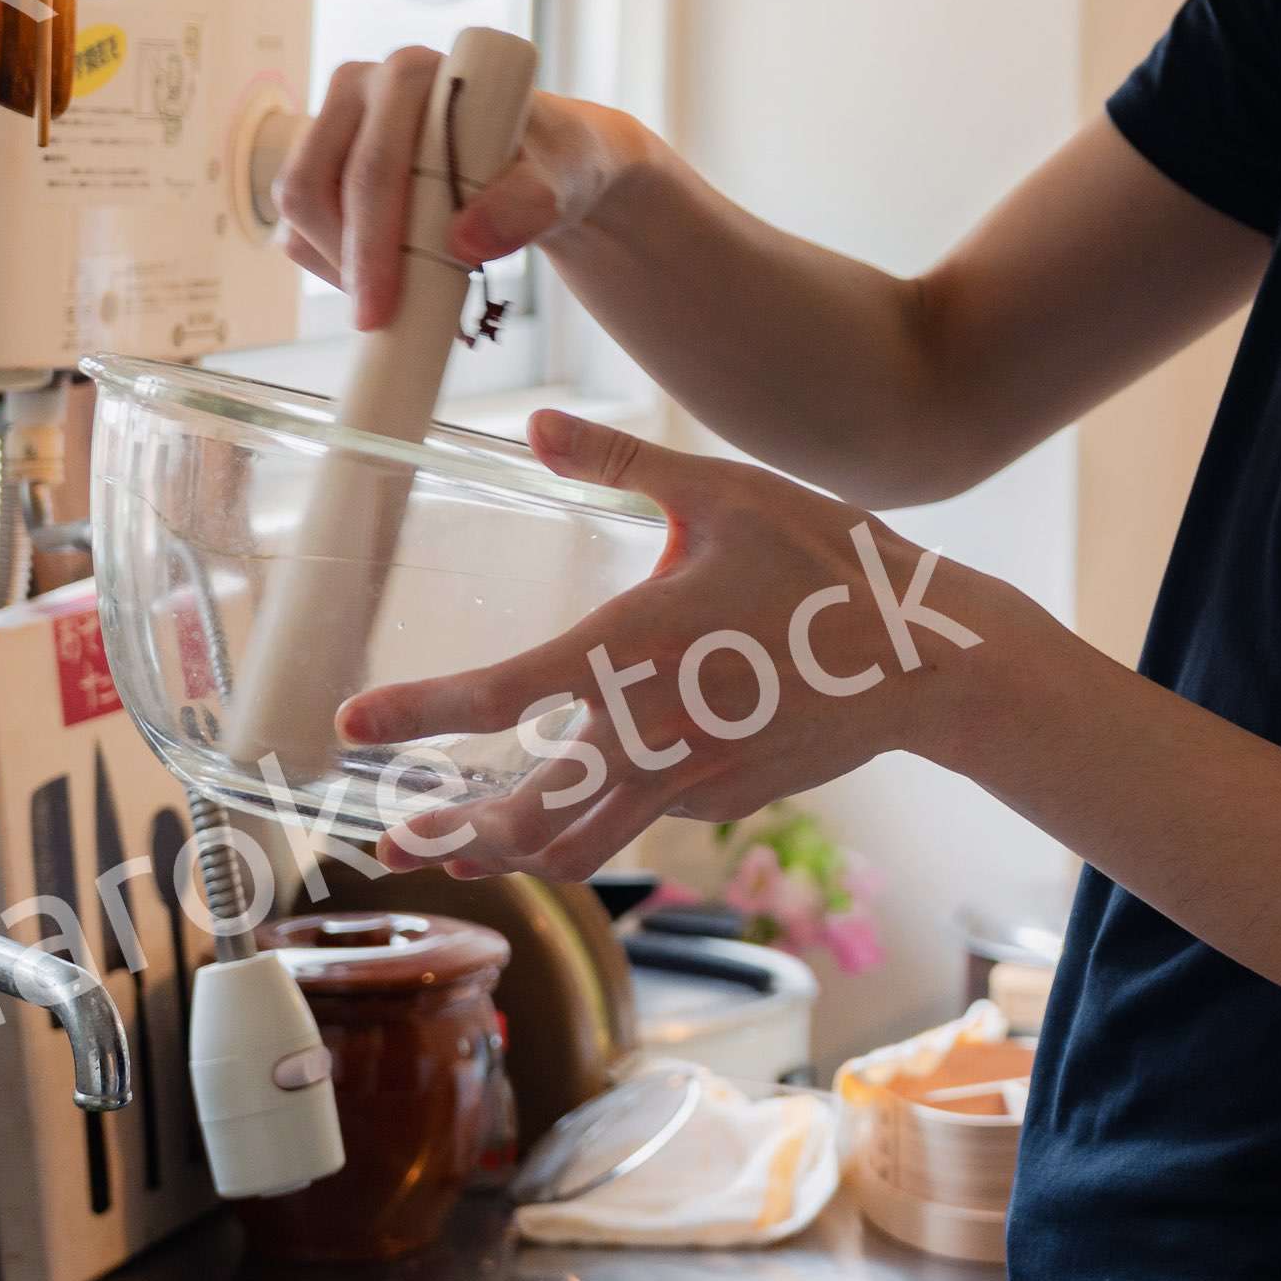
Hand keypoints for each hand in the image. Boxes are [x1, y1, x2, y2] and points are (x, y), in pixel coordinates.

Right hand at [275, 46, 656, 329]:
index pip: (372, 167)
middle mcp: (360, 88)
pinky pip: (298, 229)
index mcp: (410, 74)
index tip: (384, 307)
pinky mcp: (321, 165)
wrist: (543, 168)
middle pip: (314, 189)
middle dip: (347, 263)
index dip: (371, 242)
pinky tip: (382, 284)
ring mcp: (333, 125)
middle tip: (386, 318)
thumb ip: (526, 206)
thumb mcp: (559, 184)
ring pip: (300, 213)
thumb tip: (462, 240)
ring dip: (338, 266)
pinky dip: (331, 267)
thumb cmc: (551, 166)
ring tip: (399, 295)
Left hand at [338, 413, 1013, 880]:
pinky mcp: (724, 796)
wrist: (932, 657)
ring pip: (579, 840)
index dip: (420, 712)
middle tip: (392, 842)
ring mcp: (691, 776)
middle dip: (452, 834)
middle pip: (527, 811)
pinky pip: (645, 811)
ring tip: (459, 854)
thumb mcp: (727, 491)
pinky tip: (594, 792)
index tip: (349, 728)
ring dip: (511, 851)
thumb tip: (535, 426)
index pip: (506, 692)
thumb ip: (622, 462)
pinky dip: (601, 814)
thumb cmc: (831, 560)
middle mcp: (654, 727)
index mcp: (640, 645)